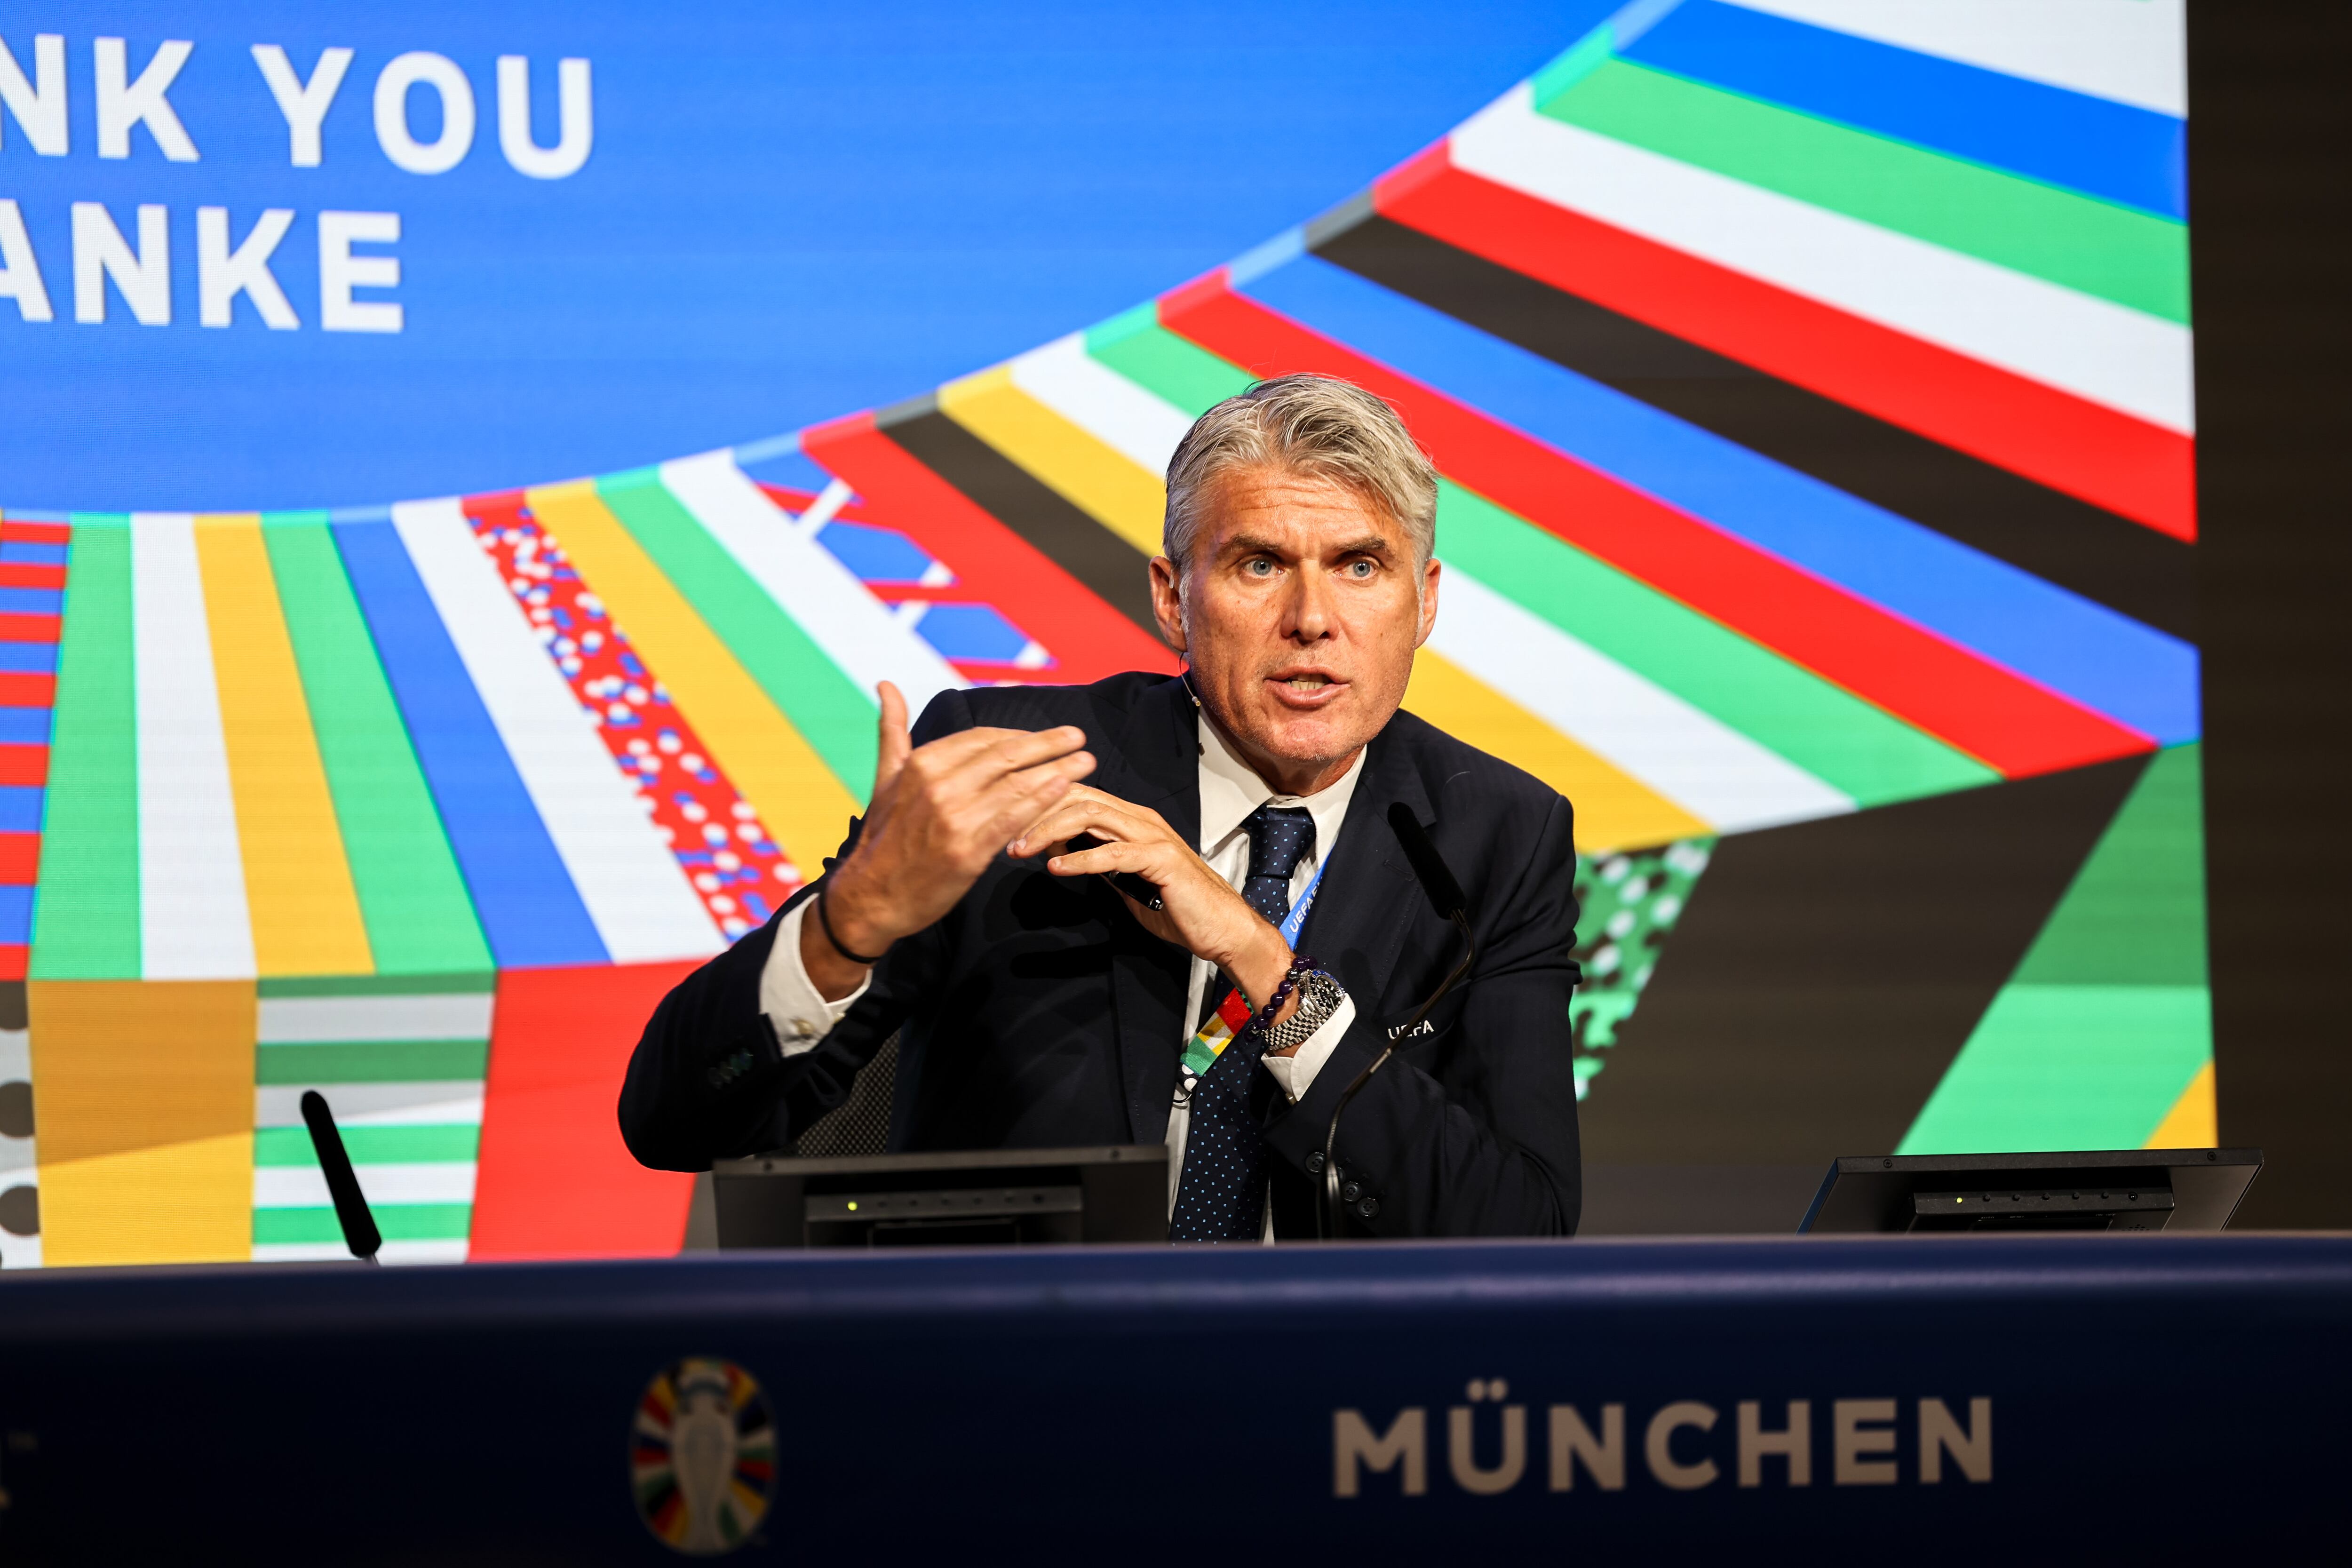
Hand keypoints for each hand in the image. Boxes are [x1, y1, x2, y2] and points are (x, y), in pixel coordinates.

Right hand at [803, 682, 1095, 998]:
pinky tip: (1064, 787)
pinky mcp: (968, 851)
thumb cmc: (884, 835)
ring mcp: (954, 818)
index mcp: (921, 764)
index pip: (981, 738)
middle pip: (1004, 756)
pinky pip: (1012, 818)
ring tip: (1085, 760)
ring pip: (1015, 785)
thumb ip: (892, 730)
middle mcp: (938, 786)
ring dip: (1056, 769)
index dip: (1017, 735)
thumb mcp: (884, 777)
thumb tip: (886, 684)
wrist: (873, 896)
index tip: (1043, 736)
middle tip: (1077, 735)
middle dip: (1047, 743)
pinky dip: (1041, 800)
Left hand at [1010, 784, 1298, 1025]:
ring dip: (1049, 831)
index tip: (1004, 823)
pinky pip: (1114, 853)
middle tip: (1001, 833)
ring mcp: (1152, 836)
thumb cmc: (1175, 905)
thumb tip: (1058, 852)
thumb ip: (1095, 861)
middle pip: (1077, 796)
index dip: (1038, 803)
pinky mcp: (1162, 860)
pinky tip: (1055, 868)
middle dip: (1034, 810)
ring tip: (1020, 849)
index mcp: (1128, 819)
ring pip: (1092, 815)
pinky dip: (1081, 859)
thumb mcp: (1123, 879)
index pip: (1075, 794)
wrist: (1222, 928)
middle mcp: (1139, 818)